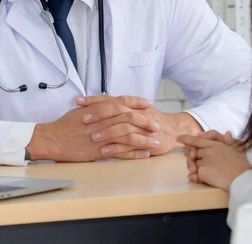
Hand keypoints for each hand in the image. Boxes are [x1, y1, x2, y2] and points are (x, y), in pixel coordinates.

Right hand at [26, 96, 159, 161]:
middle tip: (156, 124)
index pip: (122, 102)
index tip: (148, 103)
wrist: (52, 139)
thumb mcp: (81, 110)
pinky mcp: (99, 151)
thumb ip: (96, 106)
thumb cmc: (65, 124)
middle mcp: (102, 121)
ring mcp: (101, 136)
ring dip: (145, 138)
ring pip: (128, 135)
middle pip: (129, 118)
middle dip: (145, 120)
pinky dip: (135, 153)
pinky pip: (121, 152)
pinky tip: (145, 154)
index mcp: (98, 109)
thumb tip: (109, 102)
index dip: (136, 102)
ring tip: (156, 141)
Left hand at [78, 95, 202, 156]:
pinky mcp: (145, 143)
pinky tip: (103, 151)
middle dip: (99, 114)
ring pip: (122, 128)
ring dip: (107, 132)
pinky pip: (129, 146)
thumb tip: (95, 105)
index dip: (94, 100)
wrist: (174, 130)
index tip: (78, 102)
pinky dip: (116, 148)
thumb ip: (118, 107)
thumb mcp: (135, 110)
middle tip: (84, 119)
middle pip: (116, 110)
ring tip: (92, 137)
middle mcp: (136, 114)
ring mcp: (141, 129)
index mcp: (131, 105)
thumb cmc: (150, 120)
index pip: (110, 99)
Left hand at [177, 134, 251, 190]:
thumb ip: (229, 142)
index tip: (178, 138)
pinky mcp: (204, 172)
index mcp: (216, 144)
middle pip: (193, 153)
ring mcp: (205, 161)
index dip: (186, 138)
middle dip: (190, 157)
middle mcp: (208, 151)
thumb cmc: (244, 165)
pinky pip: (195, 174)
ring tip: (194, 172)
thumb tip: (227, 132)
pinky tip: (194, 179)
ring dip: (192, 168)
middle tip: (191, 163)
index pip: (197, 140)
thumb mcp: (238, 150)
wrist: (245, 178)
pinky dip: (194, 177)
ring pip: (193, 164)